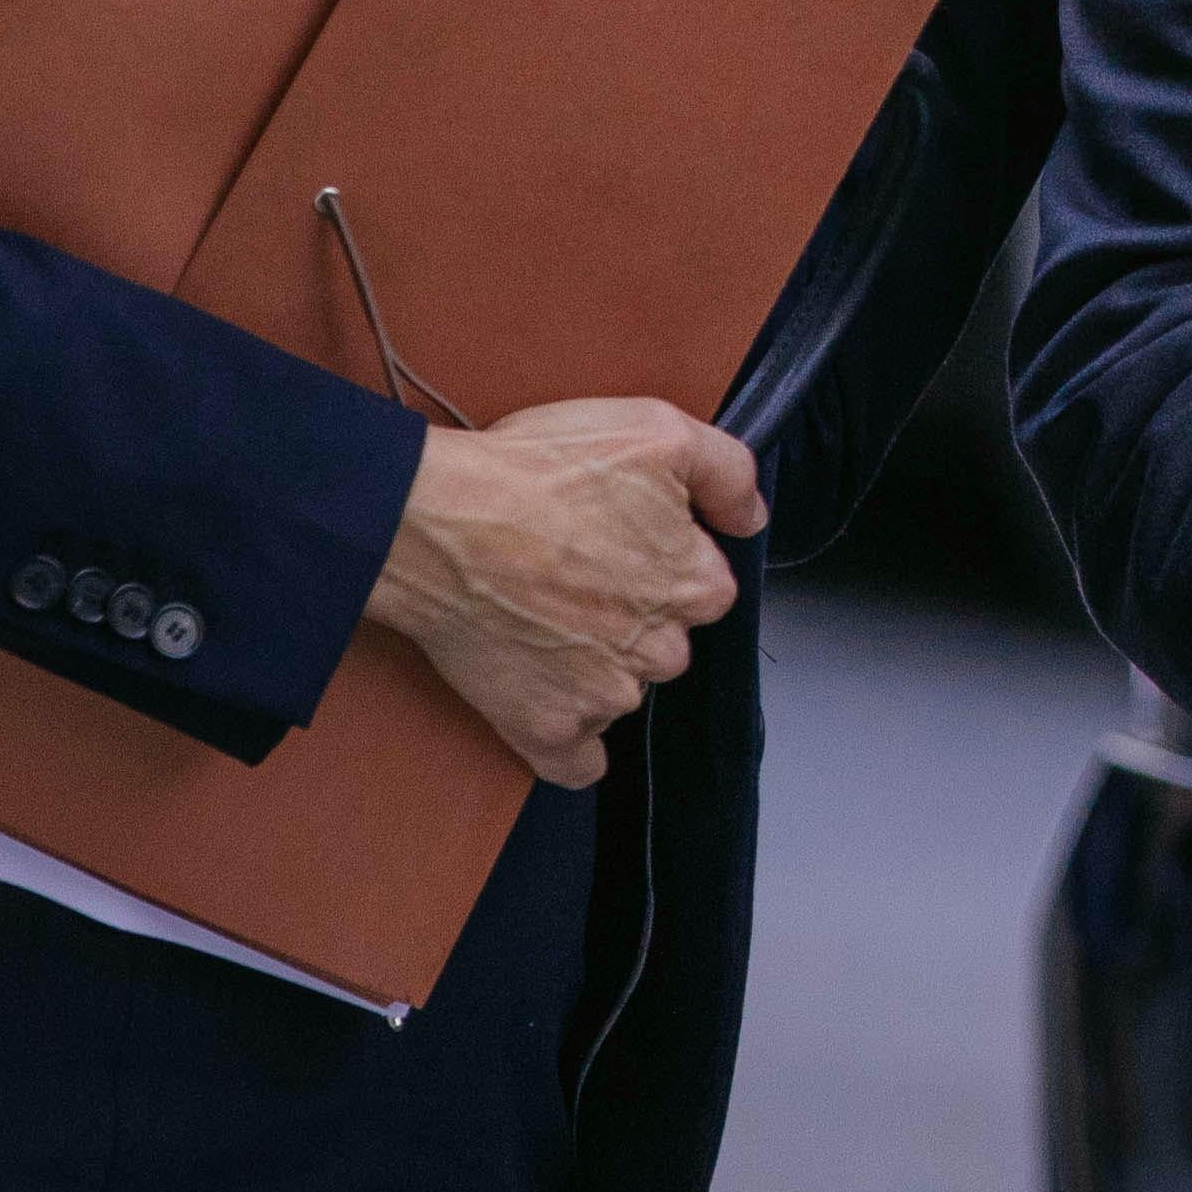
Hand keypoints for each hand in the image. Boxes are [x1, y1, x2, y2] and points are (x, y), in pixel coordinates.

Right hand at [366, 402, 761, 787]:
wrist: (439, 523)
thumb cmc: (539, 472)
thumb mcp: (655, 429)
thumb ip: (727, 471)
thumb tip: (752, 517)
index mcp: (695, 584)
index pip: (705, 586)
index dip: (664, 560)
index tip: (620, 541)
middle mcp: (661, 650)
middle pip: (665, 644)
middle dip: (632, 618)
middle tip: (573, 575)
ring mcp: (605, 697)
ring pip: (622, 692)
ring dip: (595, 668)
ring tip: (540, 617)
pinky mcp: (548, 731)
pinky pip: (580, 762)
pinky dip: (570, 742)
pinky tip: (552, 706)